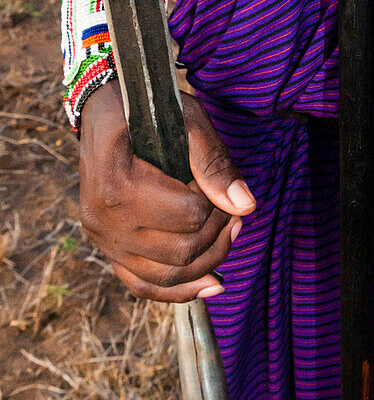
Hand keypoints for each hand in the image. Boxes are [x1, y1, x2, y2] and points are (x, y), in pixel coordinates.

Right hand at [79, 81, 255, 302]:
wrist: (102, 110)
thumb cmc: (146, 109)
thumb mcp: (186, 118)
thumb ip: (214, 162)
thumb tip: (246, 206)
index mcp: (118, 183)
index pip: (188, 215)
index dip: (216, 203)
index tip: (218, 184)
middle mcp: (104, 219)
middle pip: (181, 251)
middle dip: (218, 233)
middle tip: (233, 210)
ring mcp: (102, 239)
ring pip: (166, 275)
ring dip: (207, 261)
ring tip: (227, 233)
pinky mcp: (107, 249)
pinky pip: (143, 285)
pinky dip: (178, 291)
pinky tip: (210, 284)